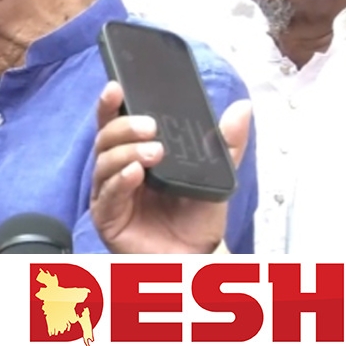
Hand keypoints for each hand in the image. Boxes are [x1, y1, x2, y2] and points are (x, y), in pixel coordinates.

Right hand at [89, 81, 250, 253]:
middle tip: (150, 126)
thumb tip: (242, 108)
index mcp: (135, 154)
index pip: (116, 123)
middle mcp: (117, 170)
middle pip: (105, 138)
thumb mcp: (214, 174)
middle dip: (124, 126)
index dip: (111, 104)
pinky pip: (107, 193)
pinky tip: (136, 173)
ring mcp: (109, 193)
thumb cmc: (196, 218)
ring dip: (126, 151)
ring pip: (103, 162)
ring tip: (154, 152)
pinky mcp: (106, 216)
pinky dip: (120, 180)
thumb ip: (225, 143)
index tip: (117, 87)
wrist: (198, 257)